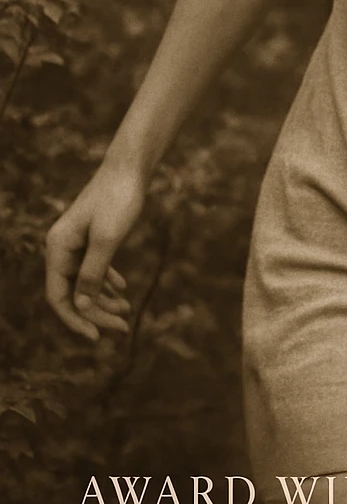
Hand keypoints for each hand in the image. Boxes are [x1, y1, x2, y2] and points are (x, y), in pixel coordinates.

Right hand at [45, 165, 143, 340]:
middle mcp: (62, 247)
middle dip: (96, 313)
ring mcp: (77, 242)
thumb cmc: (118, 199)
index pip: (58, 297)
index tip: (97, 336)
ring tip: (126, 313)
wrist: (130, 167)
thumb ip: (92, 274)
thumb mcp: (107, 239)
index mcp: (58, 248)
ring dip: (103, 300)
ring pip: (85, 282)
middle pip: (73, 293)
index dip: (75, 320)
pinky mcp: (92, 236)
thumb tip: (81, 307)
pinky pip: (95, 268)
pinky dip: (107, 281)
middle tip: (123, 328)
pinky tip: (122, 291)